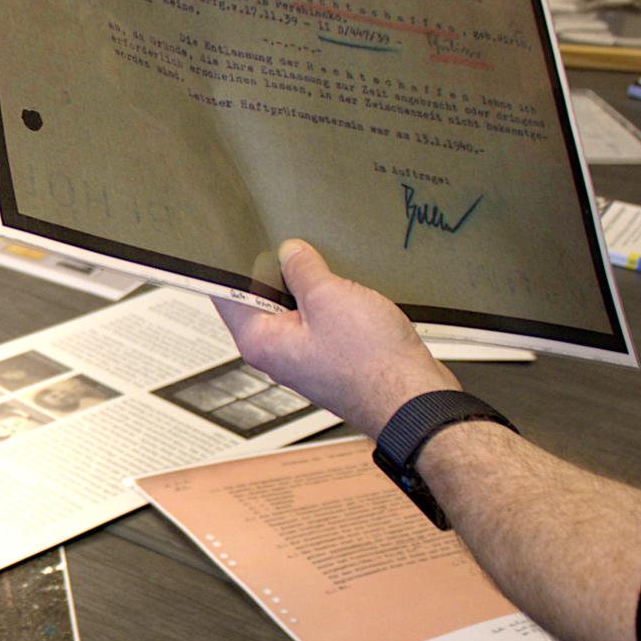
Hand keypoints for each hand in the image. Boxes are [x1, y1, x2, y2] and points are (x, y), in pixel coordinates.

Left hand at [209, 239, 457, 437]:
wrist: (413, 398)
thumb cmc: (371, 364)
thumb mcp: (330, 297)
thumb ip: (303, 269)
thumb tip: (290, 252)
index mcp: (260, 341)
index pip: (226, 295)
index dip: (231, 264)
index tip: (239, 241)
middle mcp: (277, 352)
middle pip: (264, 298)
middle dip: (279, 272)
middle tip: (295, 247)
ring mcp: (304, 356)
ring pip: (297, 308)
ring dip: (312, 288)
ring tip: (329, 271)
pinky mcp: (331, 358)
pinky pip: (322, 321)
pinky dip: (332, 304)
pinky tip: (350, 293)